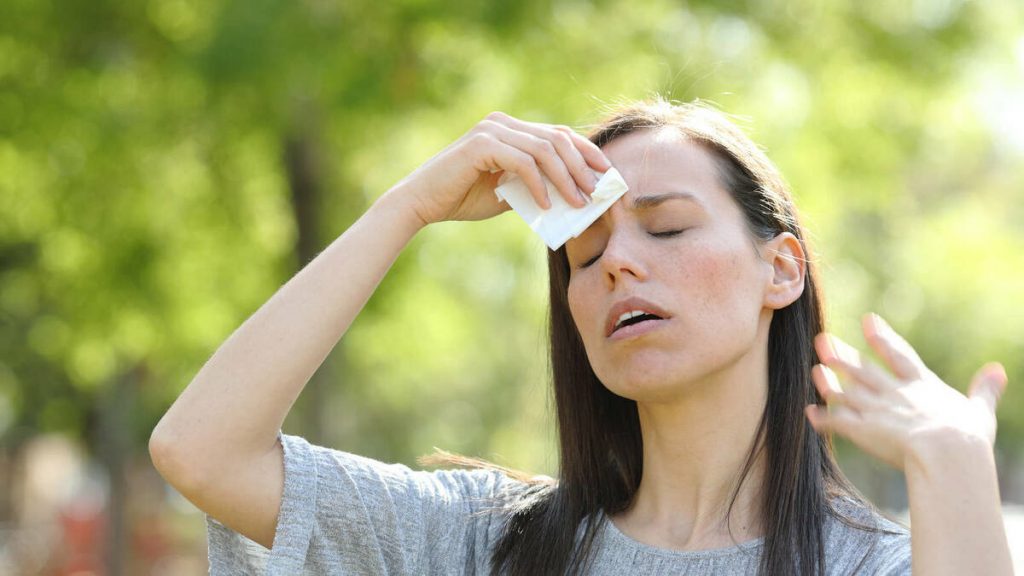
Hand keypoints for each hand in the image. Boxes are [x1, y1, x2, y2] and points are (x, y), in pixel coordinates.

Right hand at [389, 111, 610, 226]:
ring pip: (544, 150)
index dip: (586, 152)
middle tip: (597, 192)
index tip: (607, 174)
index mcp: (510, 128)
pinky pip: (523, 163)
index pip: (558, 134)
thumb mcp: (507, 193)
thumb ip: (534, 187)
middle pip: (557, 138)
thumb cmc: (462, 199)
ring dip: (566, 178)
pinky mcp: (482, 144)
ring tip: (578, 203)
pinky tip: (545, 205)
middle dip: (583, 166)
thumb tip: (571, 197)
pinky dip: (539, 185)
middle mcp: (502, 122)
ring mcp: (492, 130)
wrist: (422, 204)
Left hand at [805, 313, 1007, 470]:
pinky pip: (837, 422)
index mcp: (921, 384)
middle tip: (821, 340)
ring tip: (815, 370)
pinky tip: (810, 413)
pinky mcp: (862, 430)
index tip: (868, 320)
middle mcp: (893, 392)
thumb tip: (999, 370)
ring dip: (828, 381)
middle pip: (862, 369)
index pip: (899, 354)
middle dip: (841, 355)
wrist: (945, 452)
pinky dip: (823, 418)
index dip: (882, 337)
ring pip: (845, 391)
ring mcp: (875, 410)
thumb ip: (984, 390)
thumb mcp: (980, 410)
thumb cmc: (967, 437)